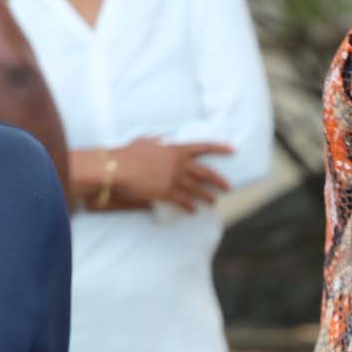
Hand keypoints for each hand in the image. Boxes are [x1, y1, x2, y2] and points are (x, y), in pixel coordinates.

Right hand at [108, 137, 233, 212]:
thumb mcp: (144, 141)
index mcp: (176, 150)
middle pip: (206, 173)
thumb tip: (162, 140)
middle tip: (227, 187)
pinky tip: (193, 210)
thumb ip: (156, 141)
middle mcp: (179, 165)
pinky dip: (190, 206)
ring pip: (198, 190)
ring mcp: (174, 179)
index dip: (220, 148)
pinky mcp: (167, 193)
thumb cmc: (128, 153)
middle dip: (219, 181)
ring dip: (208, 197)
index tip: (232, 151)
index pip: (204, 147)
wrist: (118, 169)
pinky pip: (184, 201)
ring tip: (213, 202)